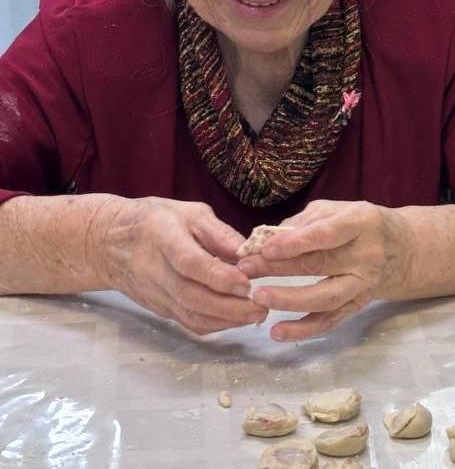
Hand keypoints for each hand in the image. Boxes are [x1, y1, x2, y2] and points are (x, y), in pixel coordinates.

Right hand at [97, 197, 267, 333]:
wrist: (109, 243)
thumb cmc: (157, 221)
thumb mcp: (190, 213)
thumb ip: (219, 233)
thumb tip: (248, 252)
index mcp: (163, 237)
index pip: (190, 263)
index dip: (219, 277)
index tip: (247, 283)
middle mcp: (155, 270)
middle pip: (192, 297)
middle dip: (230, 307)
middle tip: (261, 307)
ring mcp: (154, 293)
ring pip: (189, 315)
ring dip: (225, 321)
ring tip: (255, 315)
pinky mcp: (157, 308)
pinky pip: (186, 322)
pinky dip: (213, 325)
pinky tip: (236, 320)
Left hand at [237, 200, 412, 341]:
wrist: (401, 248)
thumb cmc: (360, 224)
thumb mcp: (338, 209)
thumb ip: (304, 222)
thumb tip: (266, 239)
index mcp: (362, 223)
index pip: (327, 234)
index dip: (295, 242)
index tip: (266, 248)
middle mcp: (367, 255)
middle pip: (320, 265)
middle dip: (279, 268)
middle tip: (246, 270)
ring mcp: (365, 284)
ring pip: (325, 298)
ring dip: (289, 300)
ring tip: (259, 298)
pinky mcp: (359, 306)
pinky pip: (330, 321)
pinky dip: (304, 330)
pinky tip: (278, 332)